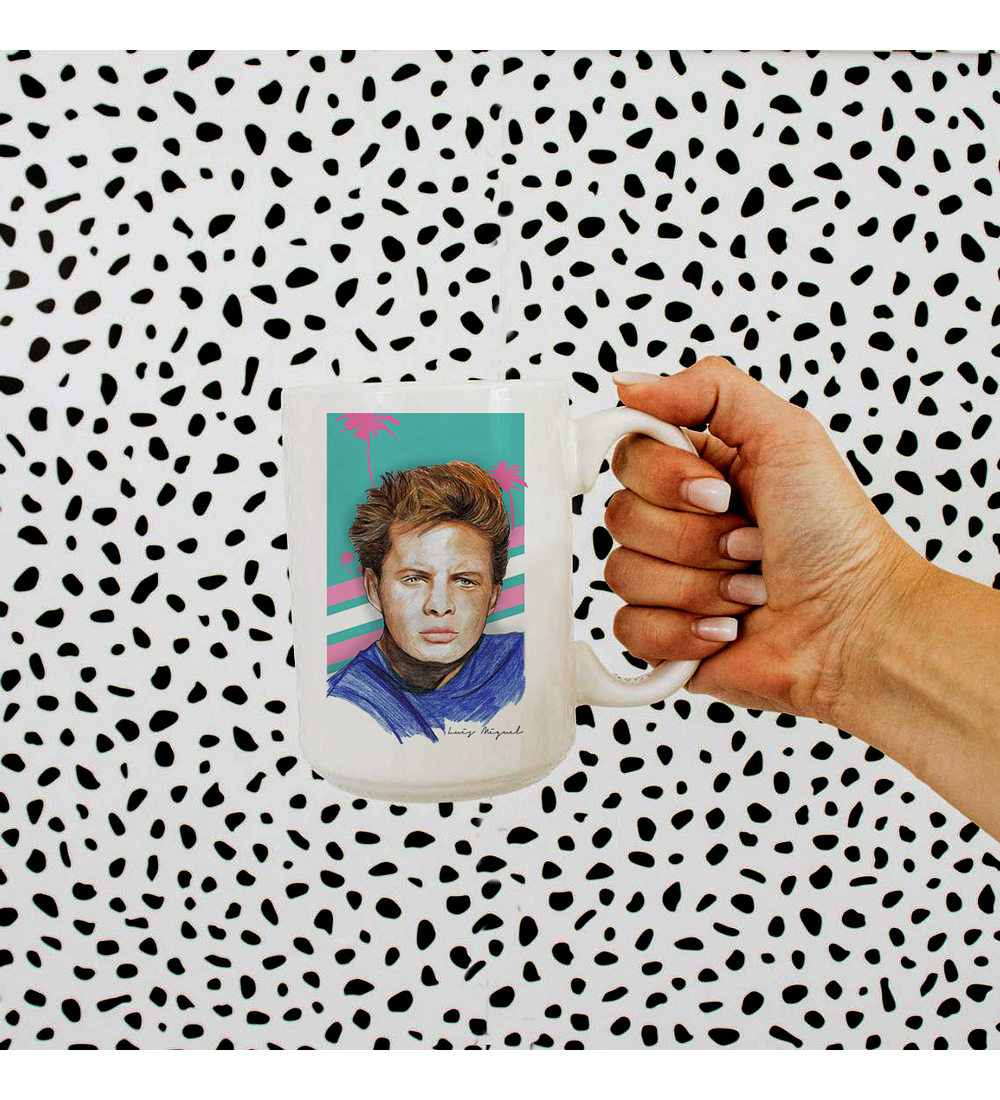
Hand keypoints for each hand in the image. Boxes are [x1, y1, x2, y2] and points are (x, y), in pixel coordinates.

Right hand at [604, 355, 929, 726]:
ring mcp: (667, 582)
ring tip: (751, 590)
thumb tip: (629, 384)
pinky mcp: (664, 637)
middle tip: (751, 543)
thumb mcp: (787, 434)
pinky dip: (684, 631)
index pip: (628, 456)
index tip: (718, 491)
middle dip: (695, 537)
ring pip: (624, 573)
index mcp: (697, 472)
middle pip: (621, 517)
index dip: (664, 478)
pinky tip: (728, 629)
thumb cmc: (836, 535)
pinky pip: (629, 628)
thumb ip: (708, 389)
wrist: (857, 626)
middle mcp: (677, 523)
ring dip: (700, 586)